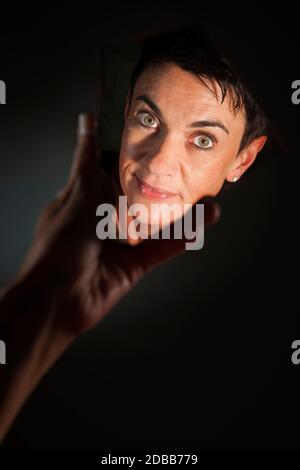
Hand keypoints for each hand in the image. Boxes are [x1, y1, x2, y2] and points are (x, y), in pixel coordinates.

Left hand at [16, 113, 219, 335]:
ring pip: (157, 221)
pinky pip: (164, 246)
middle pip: (139, 197)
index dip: (134, 159)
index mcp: (85, 200)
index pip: (113, 172)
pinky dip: (185, 233)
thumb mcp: (77, 195)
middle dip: (163, 184)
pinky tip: (206, 217)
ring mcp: (122, 243)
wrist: (57, 299)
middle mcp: (104, 220)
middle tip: (191, 164)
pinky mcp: (136, 264)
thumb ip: (89, 161)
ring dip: (181, 208)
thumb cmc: (59, 246)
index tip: (158, 141)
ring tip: (206, 191)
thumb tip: (86, 121)